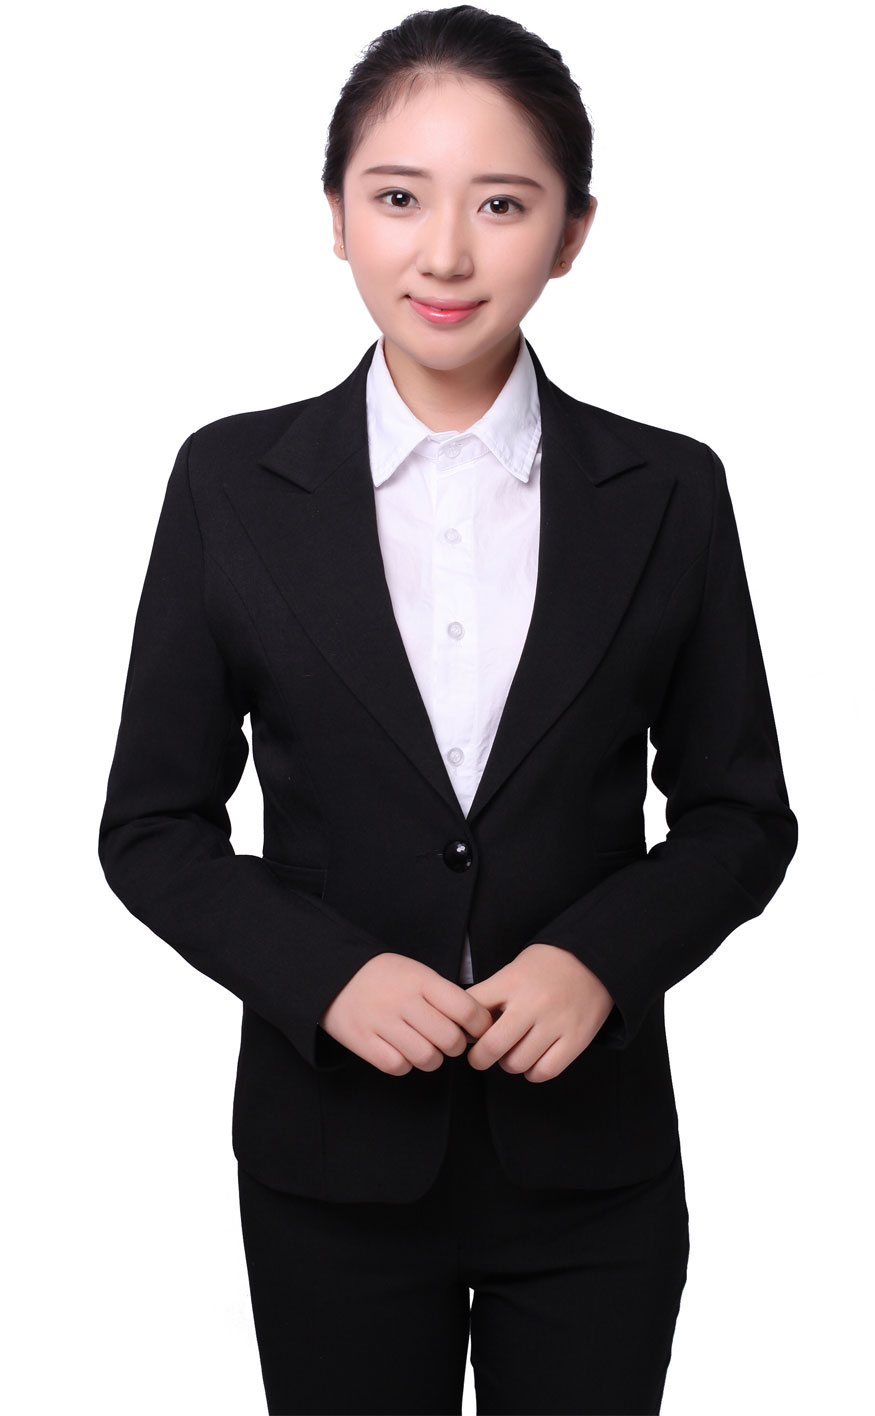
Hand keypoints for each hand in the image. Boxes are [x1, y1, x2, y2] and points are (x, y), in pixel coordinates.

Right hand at [318, 952, 493, 1075]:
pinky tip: (400, 1051)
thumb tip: (476, 1024)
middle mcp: (403, 1000)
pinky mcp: (362, 1041)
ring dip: (432, 1059)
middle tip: (448, 1041)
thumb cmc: (385, 977)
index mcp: (421, 980)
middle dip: (455, 1046)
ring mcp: (381, 1021)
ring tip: (425, 1048)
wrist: (333, 974)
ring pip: (427, 1058)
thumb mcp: (416, 972)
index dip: (479, 1025)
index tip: (475, 1029)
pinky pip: (398, 1066)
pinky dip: (404, 1064)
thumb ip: (444, 995)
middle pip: (450, 1039)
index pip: (466, 1009)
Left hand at [463, 943, 614, 1081]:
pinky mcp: (577, 1039)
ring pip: (517, 1063)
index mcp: (512, 981)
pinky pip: (545, 1071)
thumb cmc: (547, 966)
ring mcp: (556, 1022)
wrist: (595, 959)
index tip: (465, 1033)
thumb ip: (492, 995)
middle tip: (480, 1057)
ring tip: (511, 1054)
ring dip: (508, 1064)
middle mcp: (533, 1002)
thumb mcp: (515, 968)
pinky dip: (533, 1073)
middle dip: (479, 1058)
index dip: (462, 1027)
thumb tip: (467, 1028)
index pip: (472, 1010)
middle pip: (491, 1046)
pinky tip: (532, 1061)